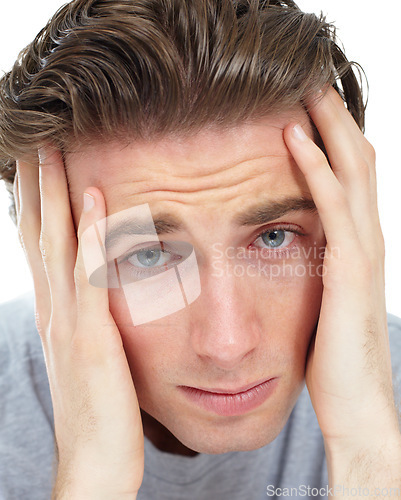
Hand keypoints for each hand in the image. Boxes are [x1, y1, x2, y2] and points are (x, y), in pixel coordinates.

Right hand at [14, 148, 143, 498]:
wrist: (94, 461)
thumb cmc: (99, 404)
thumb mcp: (87, 351)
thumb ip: (87, 316)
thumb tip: (94, 285)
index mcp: (57, 309)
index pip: (40, 242)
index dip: (34, 198)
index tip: (35, 158)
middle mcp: (55, 308)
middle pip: (40, 232)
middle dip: (35, 182)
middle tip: (33, 135)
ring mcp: (69, 321)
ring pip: (57, 244)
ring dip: (53, 193)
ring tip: (52, 146)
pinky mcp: (91, 339)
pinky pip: (89, 277)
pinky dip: (88, 235)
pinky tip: (93, 198)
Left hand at [283, 87, 400, 482]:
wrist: (357, 407)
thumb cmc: (333, 360)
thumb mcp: (322, 305)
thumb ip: (315, 274)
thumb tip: (291, 254)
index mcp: (353, 250)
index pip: (348, 182)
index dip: (332, 144)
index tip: (308, 113)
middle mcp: (364, 243)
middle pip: (356, 166)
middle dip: (336, 123)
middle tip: (314, 84)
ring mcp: (361, 254)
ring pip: (350, 175)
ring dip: (329, 131)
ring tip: (310, 92)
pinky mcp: (349, 272)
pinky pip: (331, 208)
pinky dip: (314, 170)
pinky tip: (294, 142)